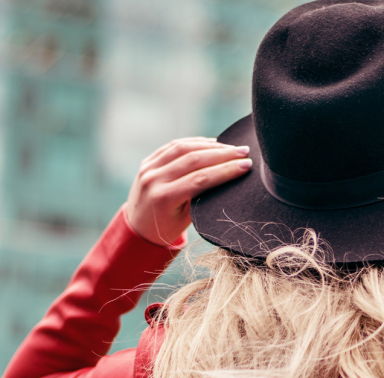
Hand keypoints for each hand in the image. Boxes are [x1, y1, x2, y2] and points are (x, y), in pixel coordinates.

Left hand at [124, 137, 251, 246]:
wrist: (137, 230)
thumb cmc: (167, 229)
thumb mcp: (187, 218)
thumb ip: (202, 196)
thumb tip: (228, 175)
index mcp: (163, 198)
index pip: (201, 178)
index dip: (226, 170)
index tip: (246, 165)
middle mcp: (153, 180)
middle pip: (193, 159)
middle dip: (223, 154)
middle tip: (245, 152)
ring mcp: (148, 168)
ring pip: (184, 148)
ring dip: (211, 145)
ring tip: (231, 147)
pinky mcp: (147, 162)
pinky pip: (173, 146)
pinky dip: (194, 142)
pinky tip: (211, 143)